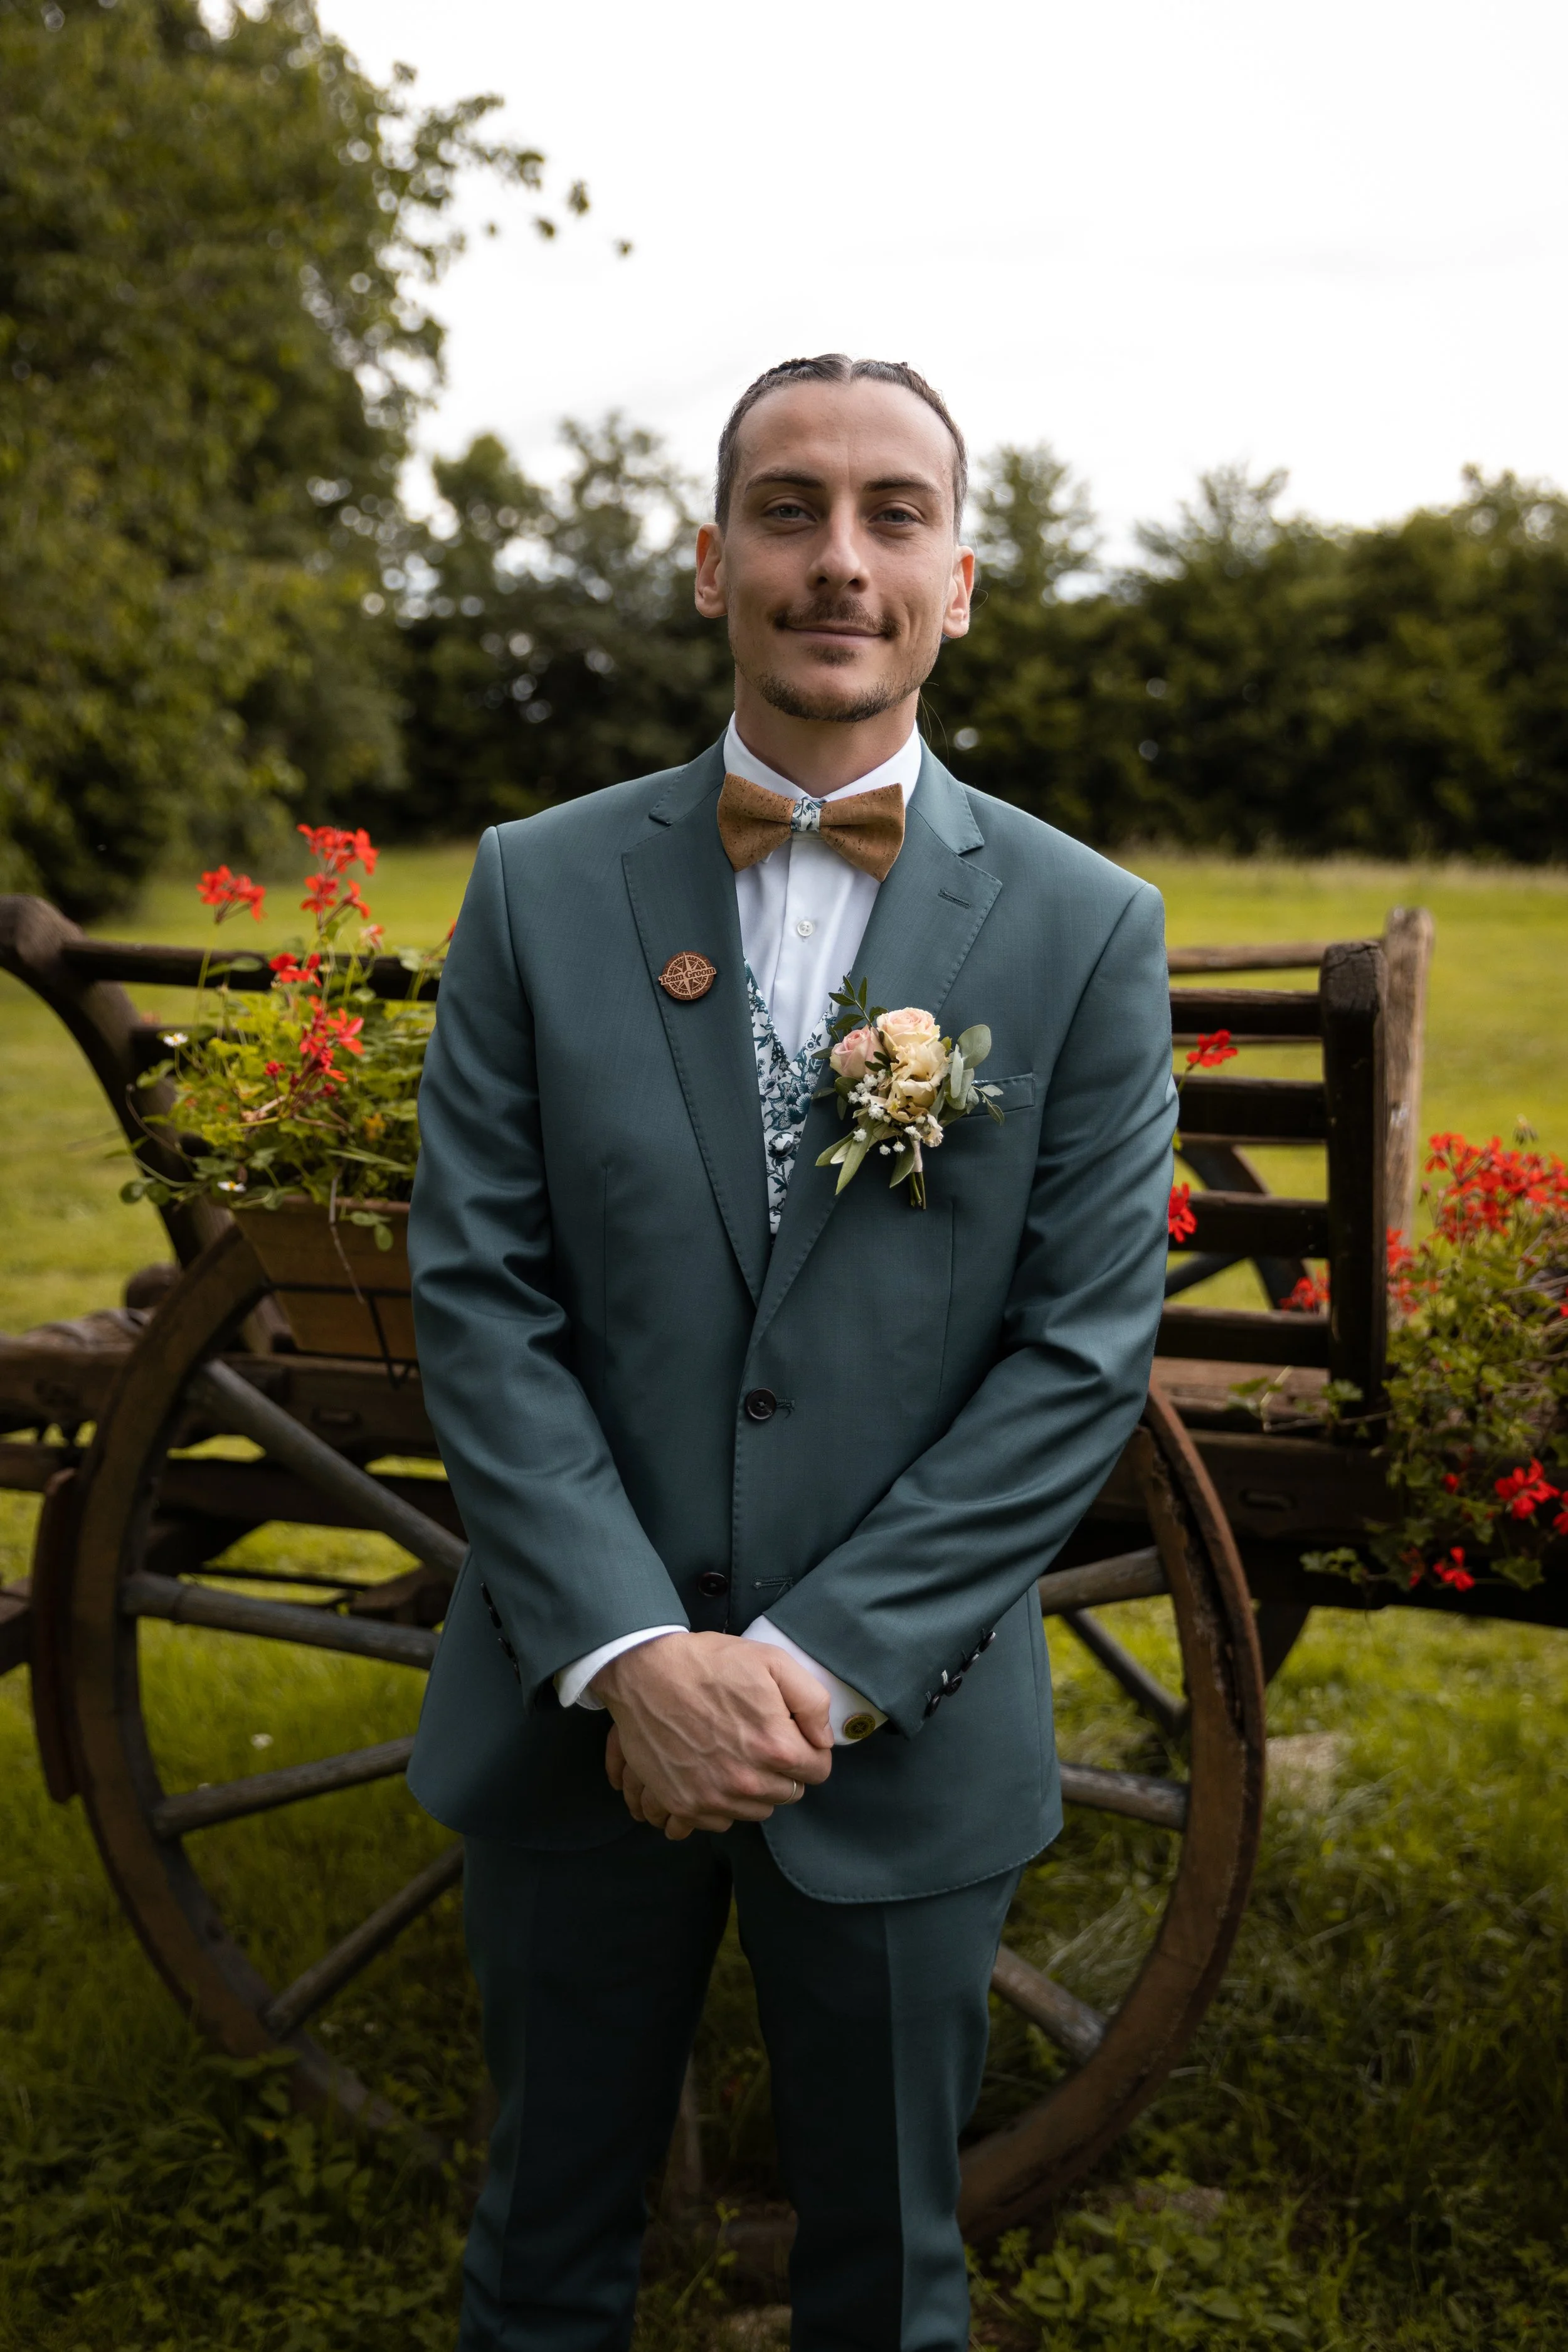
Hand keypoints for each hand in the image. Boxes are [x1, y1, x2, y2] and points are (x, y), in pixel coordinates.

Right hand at [594, 1632, 832, 1838]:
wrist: (644, 1672)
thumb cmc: (709, 1663)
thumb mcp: (772, 1661)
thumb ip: (812, 1702)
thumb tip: (824, 1740)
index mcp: (775, 1746)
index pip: (817, 1771)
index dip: (809, 1751)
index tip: (792, 1735)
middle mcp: (747, 1781)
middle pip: (788, 1794)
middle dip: (782, 1770)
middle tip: (760, 1741)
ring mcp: (713, 1797)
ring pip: (756, 1811)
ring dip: (754, 1790)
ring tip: (735, 1755)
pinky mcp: (683, 1804)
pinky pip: (720, 1822)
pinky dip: (721, 1805)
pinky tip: (714, 1775)